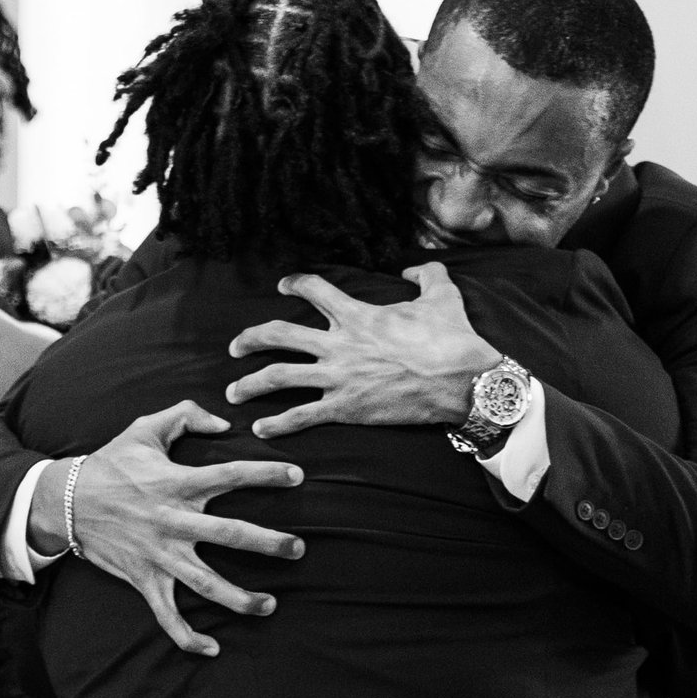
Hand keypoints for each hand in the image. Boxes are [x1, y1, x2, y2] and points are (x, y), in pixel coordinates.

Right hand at [34, 400, 304, 658]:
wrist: (64, 501)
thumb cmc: (110, 464)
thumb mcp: (144, 429)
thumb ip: (186, 415)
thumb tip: (224, 422)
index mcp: (177, 482)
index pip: (231, 474)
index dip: (266, 474)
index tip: (298, 477)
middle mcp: (173, 520)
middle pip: (229, 534)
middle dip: (268, 543)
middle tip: (298, 550)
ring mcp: (159, 554)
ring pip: (205, 583)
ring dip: (240, 598)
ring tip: (270, 606)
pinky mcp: (144, 579)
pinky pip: (167, 615)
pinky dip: (187, 636)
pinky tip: (212, 648)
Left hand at [224, 263, 502, 438]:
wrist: (464, 383)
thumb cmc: (454, 340)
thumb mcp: (444, 296)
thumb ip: (426, 275)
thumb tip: (414, 267)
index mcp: (357, 314)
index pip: (314, 289)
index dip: (295, 284)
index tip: (283, 286)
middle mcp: (339, 344)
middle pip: (278, 335)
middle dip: (249, 339)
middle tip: (234, 347)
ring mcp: (338, 378)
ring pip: (278, 377)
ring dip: (249, 385)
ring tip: (232, 393)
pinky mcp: (345, 409)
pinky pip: (301, 417)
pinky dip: (277, 425)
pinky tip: (259, 430)